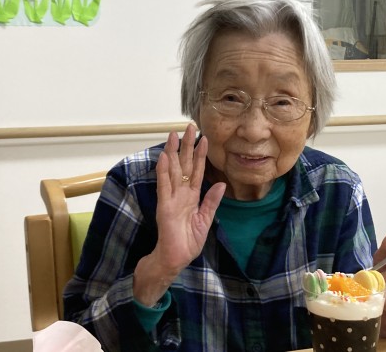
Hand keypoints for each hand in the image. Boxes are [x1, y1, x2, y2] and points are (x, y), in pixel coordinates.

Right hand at [133, 124, 225, 305]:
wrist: (175, 259)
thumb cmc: (188, 242)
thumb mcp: (205, 220)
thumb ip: (211, 202)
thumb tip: (222, 184)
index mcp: (192, 197)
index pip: (197, 171)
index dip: (200, 155)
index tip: (204, 139)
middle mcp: (181, 194)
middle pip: (184, 165)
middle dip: (187, 146)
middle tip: (189, 127)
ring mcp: (172, 198)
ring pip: (173, 170)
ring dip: (173, 152)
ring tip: (174, 135)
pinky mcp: (165, 206)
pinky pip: (164, 185)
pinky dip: (163, 171)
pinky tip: (164, 157)